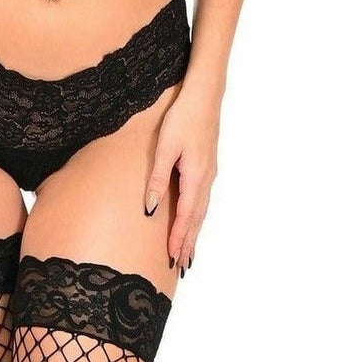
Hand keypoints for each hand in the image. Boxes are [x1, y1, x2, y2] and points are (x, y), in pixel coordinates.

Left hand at [144, 81, 219, 276]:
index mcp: (196, 177)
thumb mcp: (165, 148)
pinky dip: (198, 217)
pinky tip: (194, 221)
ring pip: (201, 211)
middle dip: (188, 243)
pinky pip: (203, 201)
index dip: (178, 238)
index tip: (172, 258)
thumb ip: (158, 180)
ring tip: (188, 252)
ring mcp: (209, 174)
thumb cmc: (182, 118)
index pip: (186, 217)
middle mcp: (206, 179)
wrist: (204, 95)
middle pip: (197, 219)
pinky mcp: (207, 167)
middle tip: (181, 266)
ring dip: (194, 233)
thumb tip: (151, 210)